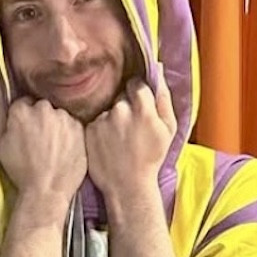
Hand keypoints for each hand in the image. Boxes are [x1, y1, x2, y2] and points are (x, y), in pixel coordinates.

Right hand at [0, 96, 86, 220]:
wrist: (47, 189)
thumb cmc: (20, 170)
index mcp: (21, 110)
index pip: (23, 102)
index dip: (23, 117)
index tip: (25, 130)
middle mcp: (44, 108)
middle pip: (42, 106)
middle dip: (40, 119)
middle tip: (39, 140)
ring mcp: (64, 117)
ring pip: (58, 114)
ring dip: (55, 125)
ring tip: (52, 147)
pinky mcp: (80, 128)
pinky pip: (72, 124)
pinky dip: (69, 133)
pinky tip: (63, 149)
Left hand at [85, 69, 176, 202]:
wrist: (127, 185)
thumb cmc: (152, 158)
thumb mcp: (168, 129)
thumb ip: (164, 98)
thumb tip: (159, 71)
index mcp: (142, 108)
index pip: (136, 84)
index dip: (138, 94)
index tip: (139, 106)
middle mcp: (119, 110)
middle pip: (120, 96)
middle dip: (125, 105)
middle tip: (130, 126)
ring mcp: (101, 120)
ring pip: (107, 108)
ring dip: (112, 117)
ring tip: (118, 138)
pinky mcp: (88, 130)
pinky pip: (95, 120)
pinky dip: (100, 128)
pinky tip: (107, 143)